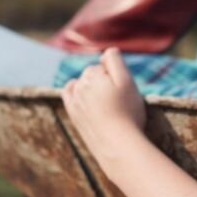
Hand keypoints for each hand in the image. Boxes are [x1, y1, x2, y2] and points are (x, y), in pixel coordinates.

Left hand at [61, 48, 145, 166]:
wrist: (117, 145)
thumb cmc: (127, 112)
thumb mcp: (127, 81)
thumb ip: (115, 60)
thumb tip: (105, 51)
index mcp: (94, 73)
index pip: (106, 64)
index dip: (117, 75)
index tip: (124, 89)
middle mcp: (80, 84)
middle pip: (93, 73)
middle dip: (104, 81)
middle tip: (118, 99)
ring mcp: (74, 99)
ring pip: (83, 83)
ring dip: (92, 88)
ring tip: (106, 104)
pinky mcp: (72, 113)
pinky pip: (69, 93)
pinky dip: (75, 90)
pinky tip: (84, 96)